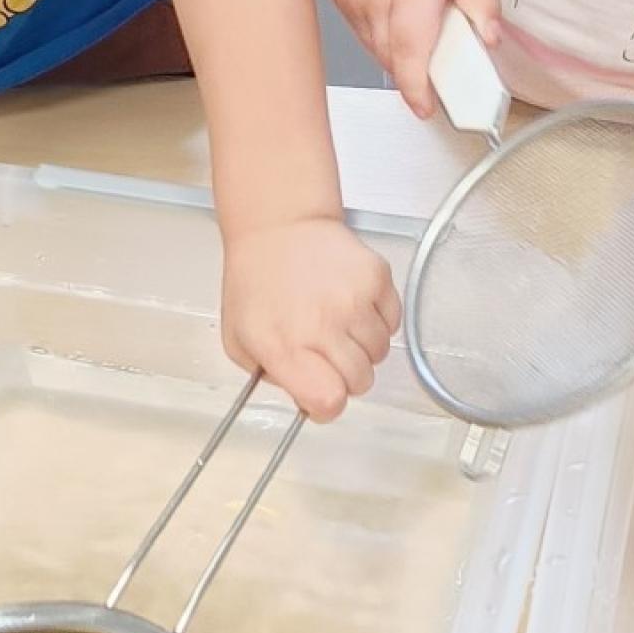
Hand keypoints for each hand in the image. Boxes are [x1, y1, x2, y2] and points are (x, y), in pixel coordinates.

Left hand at [222, 214, 399, 421]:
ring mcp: (354, 300)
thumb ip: (273, 378)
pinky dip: (378, 321)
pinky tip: (351, 304)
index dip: (328, 405)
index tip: (321, 395)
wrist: (278, 227)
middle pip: (361, 382)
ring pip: (380, 353)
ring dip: (362, 347)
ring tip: (336, 322)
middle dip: (345, 375)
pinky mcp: (377, 278)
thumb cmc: (257, 283)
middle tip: (326, 352)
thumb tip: (309, 402)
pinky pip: (393, 322)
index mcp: (284, 345)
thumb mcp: (240, 340)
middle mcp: (322, 324)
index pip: (329, 401)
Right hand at [330, 0, 499, 120]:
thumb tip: (487, 40)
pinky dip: (385, 35)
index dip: (417, 84)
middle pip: (393, 54)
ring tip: (423, 21)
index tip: (427, 108)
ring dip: (402, 52)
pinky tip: (400, 10)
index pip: (410, 44)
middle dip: (419, 69)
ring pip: (377, 48)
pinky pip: (364, 32)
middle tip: (445, 61)